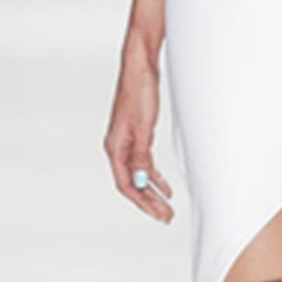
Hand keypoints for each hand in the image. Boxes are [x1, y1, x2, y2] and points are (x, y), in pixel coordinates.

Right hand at [104, 44, 173, 221]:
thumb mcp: (143, 127)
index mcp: (114, 147)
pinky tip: (165, 186)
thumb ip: (141, 156)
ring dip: (152, 191)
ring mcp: (127, 140)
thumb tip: (140, 182)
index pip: (126, 184)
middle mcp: (117, 146)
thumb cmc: (139, 90)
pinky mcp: (138, 133)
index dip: (142, 202)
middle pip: (132, 183)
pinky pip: (144, 162)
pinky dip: (154, 176)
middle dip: (149, 201)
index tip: (159, 214)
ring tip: (167, 207)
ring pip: (138, 174)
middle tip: (166, 217)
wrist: (140, 65)